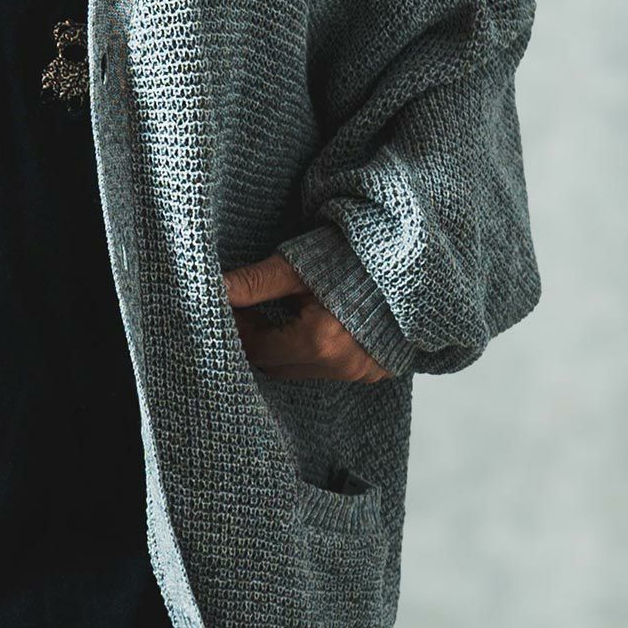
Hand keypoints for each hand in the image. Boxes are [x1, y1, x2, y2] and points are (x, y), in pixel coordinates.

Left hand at [222, 253, 392, 382]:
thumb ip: (254, 283)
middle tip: (250, 309)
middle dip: (258, 339)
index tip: (231, 306)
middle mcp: (341, 366)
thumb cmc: (353, 256)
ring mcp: (362, 372)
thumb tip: (214, 288)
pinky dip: (313, 351)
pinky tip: (311, 322)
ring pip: (302, 369)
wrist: (413, 259)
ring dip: (285, 347)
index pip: (257, 349)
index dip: (239, 327)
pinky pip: (330, 369)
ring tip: (281, 312)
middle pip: (276, 365)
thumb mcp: (299, 266)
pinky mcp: (376, 370)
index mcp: (319, 342)